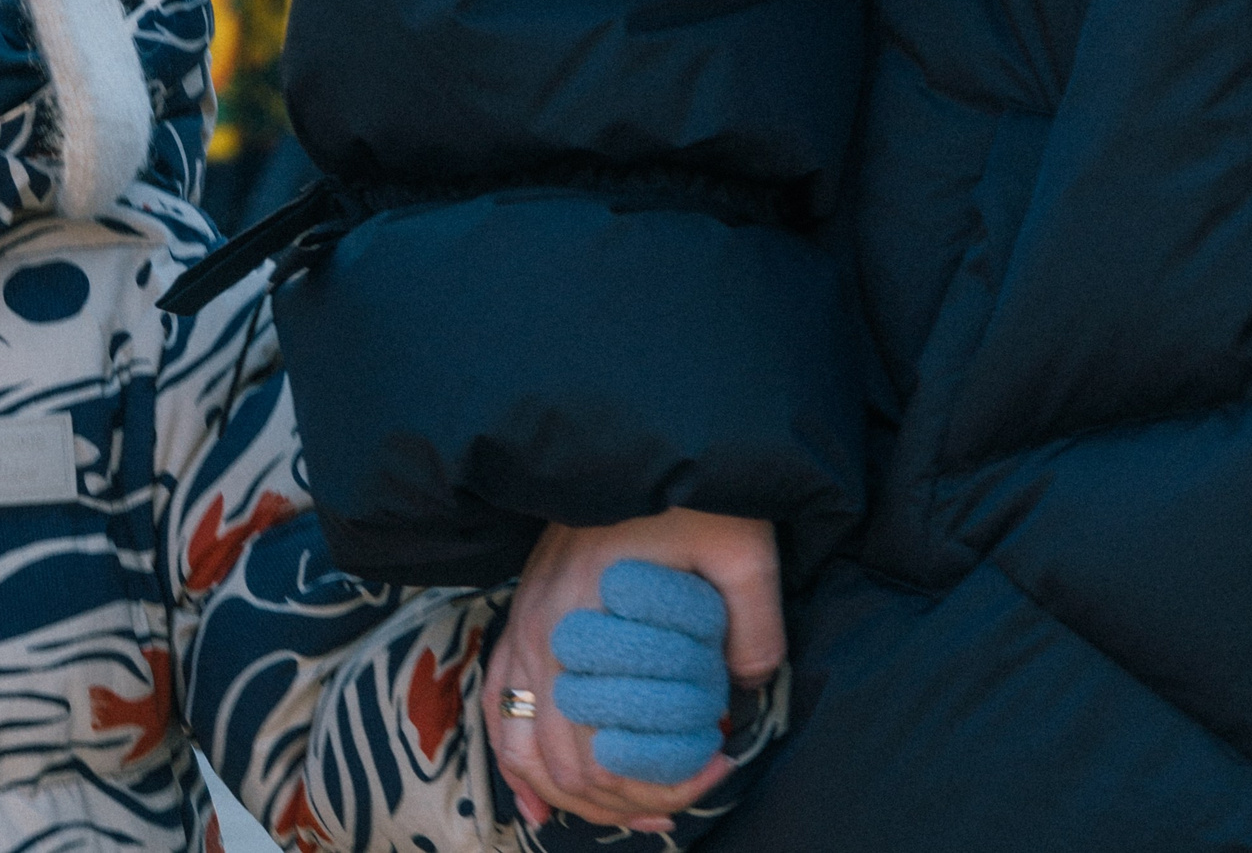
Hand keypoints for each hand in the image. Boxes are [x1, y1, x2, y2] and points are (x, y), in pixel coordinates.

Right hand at [484, 509, 782, 834]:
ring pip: (524, 748)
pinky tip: (542, 807)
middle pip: (563, 762)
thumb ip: (754, 624)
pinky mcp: (520, 621)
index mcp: (585, 615)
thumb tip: (746, 687)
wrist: (647, 441)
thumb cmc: (694, 493)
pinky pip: (497, 708)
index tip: (720, 765)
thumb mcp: (744, 550)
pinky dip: (516, 767)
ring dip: (577, 795)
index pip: (603, 744)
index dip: (665, 778)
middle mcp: (540, 630)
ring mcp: (522, 626)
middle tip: (687, 795)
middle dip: (626, 798)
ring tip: (637, 809)